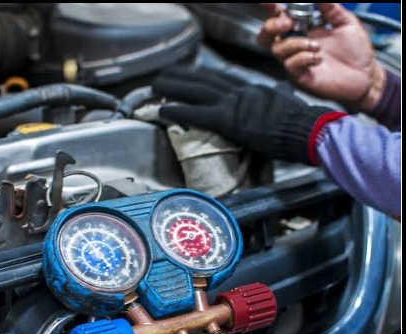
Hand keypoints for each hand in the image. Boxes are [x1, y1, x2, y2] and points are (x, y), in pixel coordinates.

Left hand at [152, 67, 333, 164]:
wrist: (308, 130)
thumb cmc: (300, 125)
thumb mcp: (283, 106)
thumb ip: (272, 101)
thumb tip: (274, 99)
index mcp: (252, 90)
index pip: (222, 79)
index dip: (202, 76)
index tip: (188, 74)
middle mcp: (241, 92)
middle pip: (205, 79)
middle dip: (182, 75)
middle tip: (163, 74)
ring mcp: (234, 104)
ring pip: (197, 90)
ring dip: (173, 86)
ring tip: (156, 85)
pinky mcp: (229, 120)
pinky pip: (198, 113)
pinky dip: (178, 110)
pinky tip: (163, 109)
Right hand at [258, 3, 385, 111]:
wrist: (366, 75)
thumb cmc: (355, 51)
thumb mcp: (346, 22)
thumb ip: (331, 9)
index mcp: (304, 29)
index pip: (281, 16)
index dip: (272, 8)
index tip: (270, 2)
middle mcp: (296, 44)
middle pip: (266, 35)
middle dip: (272, 25)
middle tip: (287, 22)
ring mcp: (296, 61)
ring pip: (277, 49)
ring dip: (295, 43)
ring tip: (316, 45)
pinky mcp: (300, 76)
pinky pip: (290, 64)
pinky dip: (304, 58)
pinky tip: (319, 59)